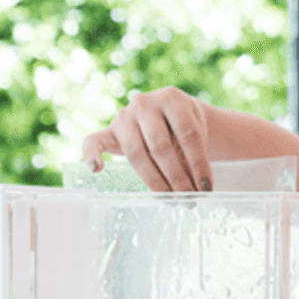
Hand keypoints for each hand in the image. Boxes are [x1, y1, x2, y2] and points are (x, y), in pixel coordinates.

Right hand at [81, 86, 212, 191]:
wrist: (168, 111)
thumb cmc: (184, 126)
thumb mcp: (195, 130)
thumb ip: (192, 152)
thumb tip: (199, 190)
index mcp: (172, 99)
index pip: (188, 135)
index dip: (199, 164)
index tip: (207, 188)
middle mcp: (145, 104)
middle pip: (161, 147)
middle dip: (178, 178)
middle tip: (189, 200)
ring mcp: (124, 116)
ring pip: (137, 153)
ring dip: (155, 181)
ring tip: (171, 199)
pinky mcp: (109, 130)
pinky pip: (93, 141)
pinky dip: (91, 154)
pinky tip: (96, 170)